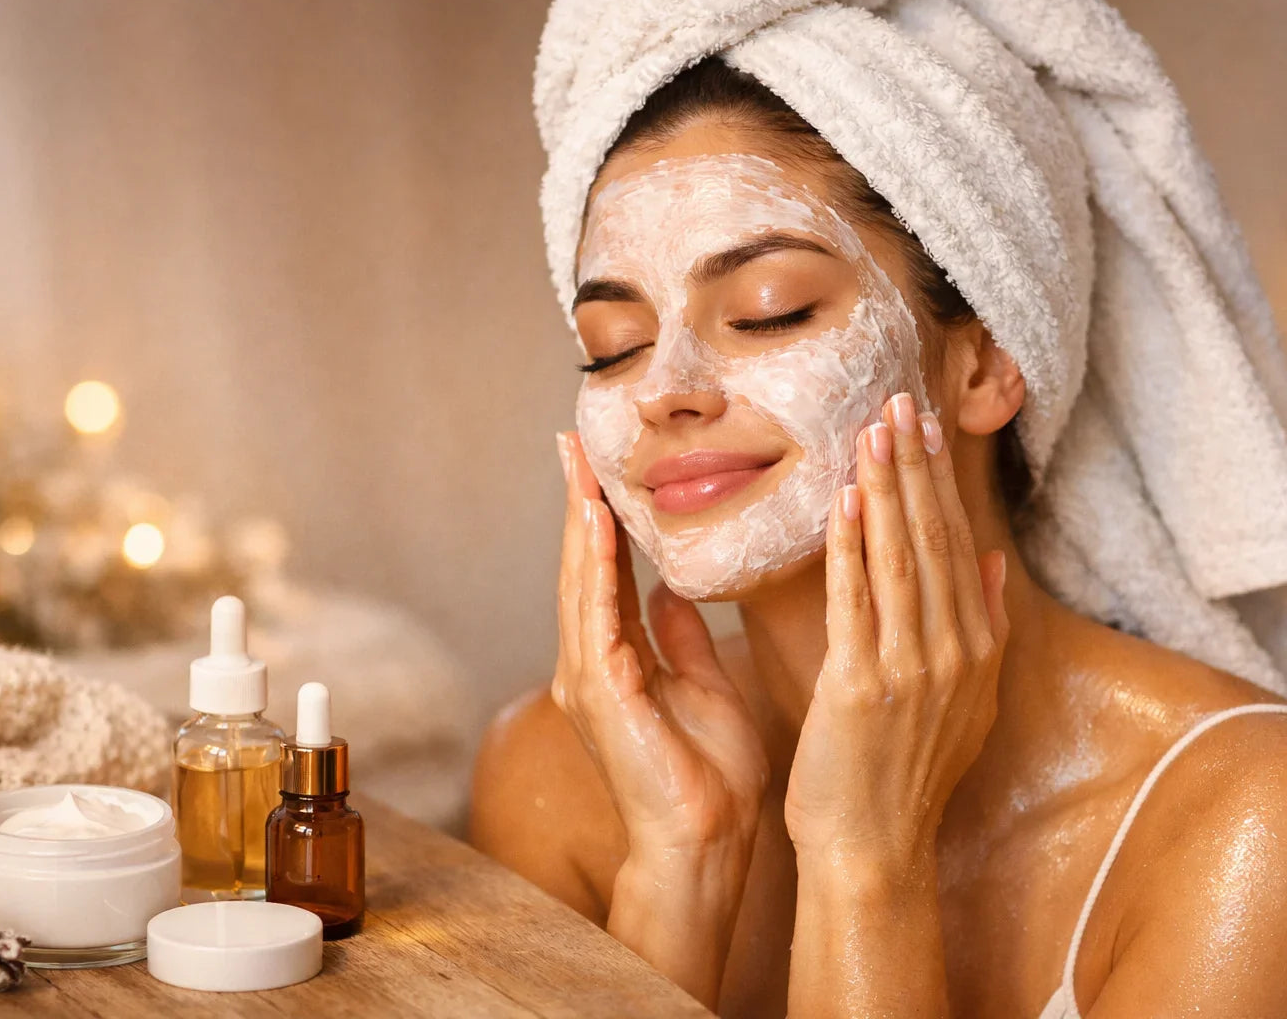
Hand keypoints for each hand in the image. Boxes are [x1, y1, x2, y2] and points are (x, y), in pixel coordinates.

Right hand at [553, 432, 768, 860]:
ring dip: (580, 520)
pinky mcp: (597, 692)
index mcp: (618, 663)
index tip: (603, 467)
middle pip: (583, 567)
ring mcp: (587, 678)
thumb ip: (681, 640)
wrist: (706, 844)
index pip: (610, 574)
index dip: (606, 519)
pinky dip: (592, 564)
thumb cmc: (711, 778)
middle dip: (580, 503)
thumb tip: (670, 592)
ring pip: (580, 582)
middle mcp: (593, 665)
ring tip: (581, 463)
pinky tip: (595, 520)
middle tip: (575, 442)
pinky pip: (593, 613)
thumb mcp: (704, 688)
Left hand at [784, 392, 1008, 862]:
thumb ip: (981, 625)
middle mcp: (953, 652)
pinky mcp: (862, 687)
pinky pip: (857, 601)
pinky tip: (846, 500)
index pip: (956, 544)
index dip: (938, 480)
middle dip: (914, 466)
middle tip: (898, 400)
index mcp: (976, 650)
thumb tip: (987, 558)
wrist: (874, 848)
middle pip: (933, 539)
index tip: (923, 424)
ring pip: (901, 558)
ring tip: (873, 429)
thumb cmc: (904, 774)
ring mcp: (911, 669)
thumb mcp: (964, 701)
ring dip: (887, 488)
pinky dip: (853, 547)